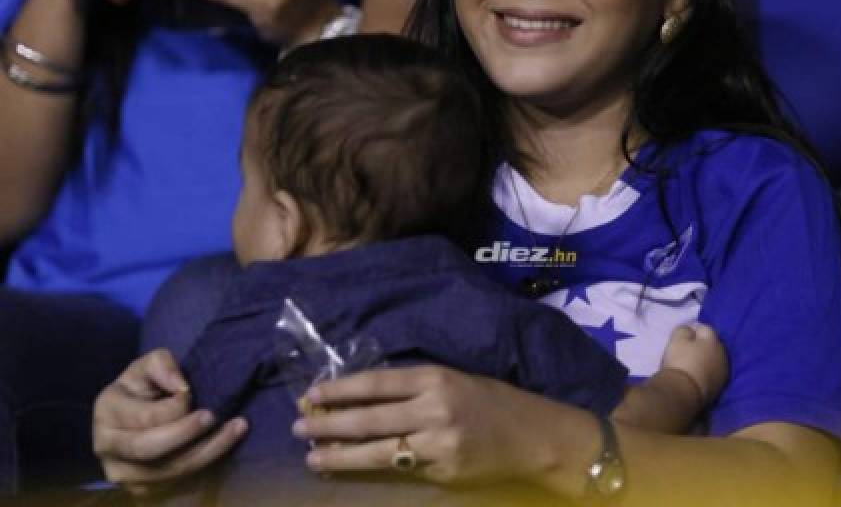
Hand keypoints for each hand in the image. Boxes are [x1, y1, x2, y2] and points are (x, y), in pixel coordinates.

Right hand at [93, 348, 246, 497]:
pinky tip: (225, 445)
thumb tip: (180, 386)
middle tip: (214, 416)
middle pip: (149, 449)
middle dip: (186, 433)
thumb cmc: (145, 386)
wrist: (139, 415)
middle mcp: (107, 446)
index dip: (174, 407)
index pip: (144, 417)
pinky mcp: (141, 488)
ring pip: (167, 470)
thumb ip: (161, 364)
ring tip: (236, 428)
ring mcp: (122, 472)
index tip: (192, 393)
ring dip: (208, 451)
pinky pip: (176, 482)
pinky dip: (205, 464)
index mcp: (107, 411)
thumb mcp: (148, 365)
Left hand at [293, 364, 566, 485]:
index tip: (310, 394)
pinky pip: (399, 469)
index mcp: (436, 378)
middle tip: (297, 426)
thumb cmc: (493, 403)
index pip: (376, 383)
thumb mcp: (454, 381)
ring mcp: (438, 442)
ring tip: (311, 457)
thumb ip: (415, 390)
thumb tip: (363, 398)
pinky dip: (369, 469)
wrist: (534, 436)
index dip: (340, 389)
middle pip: (370, 417)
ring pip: (378, 449)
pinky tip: (347, 470)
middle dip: (329, 422)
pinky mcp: (443, 471)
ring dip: (339, 454)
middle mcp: (434, 407)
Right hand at [661, 323, 727, 405]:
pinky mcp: (719, 387)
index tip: (683, 331)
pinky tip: (697, 374)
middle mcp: (722, 354)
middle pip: (712, 344)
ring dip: (706, 358)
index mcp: (714, 340)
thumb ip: (684, 330)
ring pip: (714, 360)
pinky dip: (706, 371)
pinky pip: (712, 373)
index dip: (693, 327)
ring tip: (693, 361)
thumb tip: (689, 330)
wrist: (684, 393)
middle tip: (688, 346)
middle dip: (702, 343)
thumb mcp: (677, 340)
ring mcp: (723, 372)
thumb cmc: (680, 361)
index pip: (704, 328)